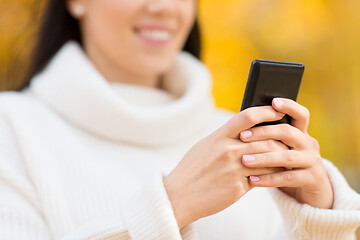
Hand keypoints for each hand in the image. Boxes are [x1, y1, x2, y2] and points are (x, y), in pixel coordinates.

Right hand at [164, 106, 287, 228]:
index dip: (266, 111)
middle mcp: (227, 151)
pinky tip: (275, 176)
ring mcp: (233, 170)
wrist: (179, 195)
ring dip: (280, 160)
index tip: (278, 111)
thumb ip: (224, 138)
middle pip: (266, 140)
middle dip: (281, 140)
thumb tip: (245, 132)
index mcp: (218, 137)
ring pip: (268, 160)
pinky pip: (262, 179)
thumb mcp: (205, 146)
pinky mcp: (237, 188)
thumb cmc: (191, 169)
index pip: (247, 117)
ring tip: (288, 158)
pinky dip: (271, 177)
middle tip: (291, 140)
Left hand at [240, 98, 333, 208]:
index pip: (300, 114)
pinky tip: (252, 179)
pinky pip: (288, 178)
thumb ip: (270, 138)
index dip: (289, 106)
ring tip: (244, 160)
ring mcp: (312, 162)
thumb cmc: (286, 167)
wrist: (311, 193)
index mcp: (301, 133)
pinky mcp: (312, 180)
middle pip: (288, 132)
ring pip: (287, 157)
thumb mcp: (281, 150)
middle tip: (242, 136)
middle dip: (264, 132)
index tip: (273, 102)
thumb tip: (243, 123)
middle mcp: (309, 144)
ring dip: (263, 158)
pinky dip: (269, 179)